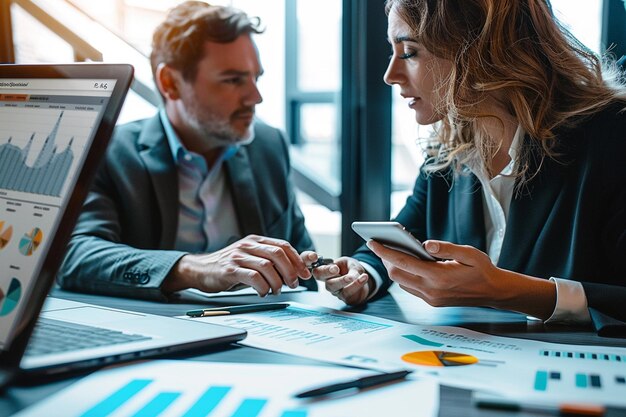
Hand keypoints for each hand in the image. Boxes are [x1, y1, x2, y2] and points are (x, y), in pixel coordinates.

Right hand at [163, 235, 311, 296]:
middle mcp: (248, 245)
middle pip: (278, 254)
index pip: (283, 246)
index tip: (305, 274)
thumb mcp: (252, 259)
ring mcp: (238, 256)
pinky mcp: (230, 270)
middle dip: (290, 271)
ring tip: (276, 290)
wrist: (200, 269)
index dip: (297, 260)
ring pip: (267, 266)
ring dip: (277, 282)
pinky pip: (253, 277)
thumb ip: (271, 261)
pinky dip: (263, 287)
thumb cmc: (229, 266)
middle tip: (293, 284)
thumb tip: (298, 267)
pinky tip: (262, 292)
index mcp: (256, 240)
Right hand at [311, 256, 372, 304]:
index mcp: (326, 272)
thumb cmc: (350, 268)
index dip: (325, 271)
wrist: (360, 277)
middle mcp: (329, 283)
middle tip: (349, 277)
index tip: (335, 268)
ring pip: (342, 291)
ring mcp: (337, 292)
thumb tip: (351, 277)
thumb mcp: (350, 263)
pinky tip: (363, 278)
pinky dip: (358, 285)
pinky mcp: (346, 298)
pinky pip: (351, 294)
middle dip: (340, 281)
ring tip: (360, 277)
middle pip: (330, 285)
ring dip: (352, 284)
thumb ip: (350, 269)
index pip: (319, 272)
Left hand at [367, 239, 555, 318]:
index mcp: (438, 277)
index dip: (384, 251)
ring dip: (393, 268)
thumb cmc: (482, 269)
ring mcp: (431, 298)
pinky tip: (404, 263)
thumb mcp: (469, 253)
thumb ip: (446, 248)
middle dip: (385, 259)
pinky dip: (404, 275)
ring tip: (389, 252)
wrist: (494, 292)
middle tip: (379, 244)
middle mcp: (431, 291)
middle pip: (397, 274)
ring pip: (402, 283)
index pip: (403, 262)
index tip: (372, 241)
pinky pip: (411, 288)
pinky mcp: (432, 301)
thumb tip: (424, 243)